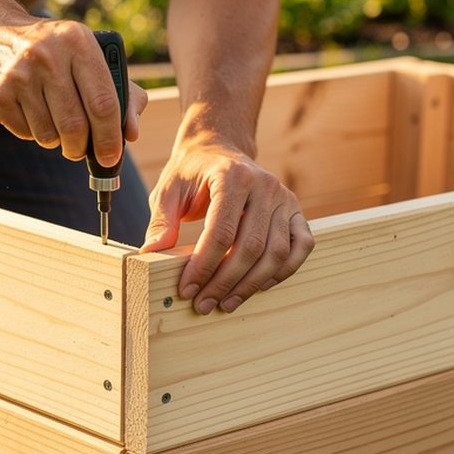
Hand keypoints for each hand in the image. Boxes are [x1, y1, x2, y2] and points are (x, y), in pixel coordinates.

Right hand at [0, 19, 145, 164]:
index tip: (111, 157)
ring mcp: (18, 74)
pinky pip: (25, 134)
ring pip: (49, 136)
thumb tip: (129, 134)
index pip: (103, 102)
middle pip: (75, 126)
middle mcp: (46, 55)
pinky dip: (33, 132)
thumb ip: (122, 94)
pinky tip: (30, 111)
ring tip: (53, 121)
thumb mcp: (89, 57)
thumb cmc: (54, 53)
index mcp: (78, 41)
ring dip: (56, 141)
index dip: (110, 137)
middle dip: (81, 148)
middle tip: (81, 151)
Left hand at [141, 135, 314, 314]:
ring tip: (226, 303)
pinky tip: (259, 286)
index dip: (204, 266)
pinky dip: (284, 271)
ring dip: (251, 284)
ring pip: (277, 252)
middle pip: (251, 247)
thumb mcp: (168, 190)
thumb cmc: (192, 172)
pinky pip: (302, 246)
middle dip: (225, 282)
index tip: (187, 289)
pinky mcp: (295, 210)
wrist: (220, 148)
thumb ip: (162, 221)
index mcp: (232, 176)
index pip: (221, 232)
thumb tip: (152, 253)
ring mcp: (284, 198)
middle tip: (204, 305)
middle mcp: (264, 186)